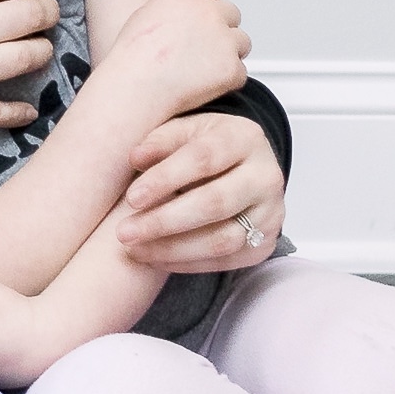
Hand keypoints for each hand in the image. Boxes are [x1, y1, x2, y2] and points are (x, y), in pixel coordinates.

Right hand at [91, 0, 254, 124]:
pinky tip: (205, 85)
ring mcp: (224, 40)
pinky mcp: (232, 68)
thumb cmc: (134, 54)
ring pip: (242, 42)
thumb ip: (175, 5)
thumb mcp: (148, 12)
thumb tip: (184, 11)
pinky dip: (227, 80)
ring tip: (206, 68)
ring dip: (229, 52)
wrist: (136, 84)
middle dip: (222, 29)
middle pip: (232, 14)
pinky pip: (240, 72)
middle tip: (204, 48)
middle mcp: (211, 12)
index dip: (207, 7)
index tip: (200, 21)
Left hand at [111, 107, 282, 276]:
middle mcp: (266, 177)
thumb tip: (136, 158)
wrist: (245, 170)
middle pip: (214, 203)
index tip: (132, 197)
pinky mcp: (264, 245)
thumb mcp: (187, 130)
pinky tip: (156, 259)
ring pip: (221, 240)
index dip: (166, 178)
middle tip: (125, 232)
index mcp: (246, 138)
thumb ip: (161, 140)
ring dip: (172, 249)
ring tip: (135, 249)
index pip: (203, 158)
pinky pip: (223, 261)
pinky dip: (186, 263)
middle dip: (164, 221)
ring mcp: (269, 214)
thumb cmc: (208, 147)